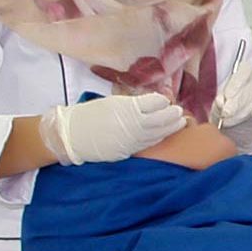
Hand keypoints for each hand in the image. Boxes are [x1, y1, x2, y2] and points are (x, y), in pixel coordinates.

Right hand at [39, 93, 185, 164]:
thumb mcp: (113, 102)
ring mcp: (132, 139)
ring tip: (179, 122)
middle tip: (180, 111)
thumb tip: (156, 100)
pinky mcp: (129, 151)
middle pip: (162, 119)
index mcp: (128, 108)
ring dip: (171, 127)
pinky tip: (164, 133)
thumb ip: (135, 102)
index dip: (163, 100)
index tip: (166, 99)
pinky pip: (149, 143)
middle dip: (173, 114)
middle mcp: (133, 124)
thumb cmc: (91, 114)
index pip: (156, 102)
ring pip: (159, 133)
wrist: (71, 135)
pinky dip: (159, 137)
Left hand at [208, 61, 251, 154]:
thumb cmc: (227, 115)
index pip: (243, 70)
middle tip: (226, 114)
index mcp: (242, 73)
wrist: (238, 131)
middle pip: (249, 86)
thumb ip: (219, 103)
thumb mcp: (219, 108)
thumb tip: (220, 102)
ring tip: (229, 121)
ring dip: (242, 112)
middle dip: (236, 102)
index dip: (236, 82)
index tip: (227, 96)